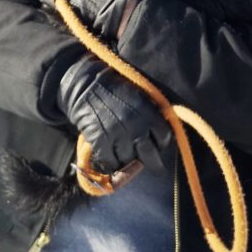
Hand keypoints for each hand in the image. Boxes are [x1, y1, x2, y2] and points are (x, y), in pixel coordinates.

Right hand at [57, 54, 171, 173]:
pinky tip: (113, 154)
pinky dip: (113, 161)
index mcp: (147, 112)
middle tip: (154, 165)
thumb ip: (152, 112)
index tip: (158, 144)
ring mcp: (117, 136)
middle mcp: (135, 126)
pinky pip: (111, 162)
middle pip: (150, 156)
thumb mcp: (140, 95)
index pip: (164, 137)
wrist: (87, 86)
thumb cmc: (116, 89)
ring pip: (130, 161)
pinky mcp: (101, 142)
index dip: (162, 142)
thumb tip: (164, 128)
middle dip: (154, 163)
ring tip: (127, 153)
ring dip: (130, 160)